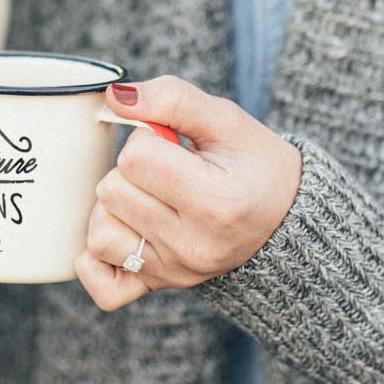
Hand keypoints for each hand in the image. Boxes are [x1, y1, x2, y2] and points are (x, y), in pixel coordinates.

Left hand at [76, 76, 303, 310]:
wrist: (284, 219)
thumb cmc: (255, 165)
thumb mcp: (227, 120)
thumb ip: (172, 99)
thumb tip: (116, 97)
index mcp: (215, 203)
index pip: (134, 157)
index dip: (146, 139)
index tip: (173, 145)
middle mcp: (193, 246)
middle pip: (111, 191)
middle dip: (130, 171)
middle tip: (166, 171)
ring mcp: (175, 272)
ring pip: (99, 231)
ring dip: (114, 207)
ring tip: (150, 198)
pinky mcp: (159, 286)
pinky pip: (100, 282)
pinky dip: (99, 256)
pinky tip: (125, 232)